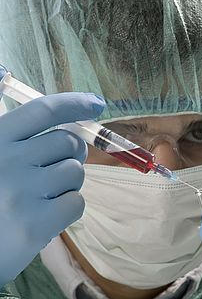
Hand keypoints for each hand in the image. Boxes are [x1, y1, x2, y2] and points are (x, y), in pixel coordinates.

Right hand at [0, 92, 104, 285]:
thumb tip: (2, 74)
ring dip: (68, 183)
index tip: (96, 104)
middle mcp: (7, 161)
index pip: (43, 111)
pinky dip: (68, 209)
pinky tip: (46, 215)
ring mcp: (22, 193)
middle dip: (72, 153)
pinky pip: (76, 203)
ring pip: (76, 172)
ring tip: (43, 196)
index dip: (75, 104)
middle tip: (57, 167)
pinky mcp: (35, 224)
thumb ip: (4, 128)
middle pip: (68, 142)